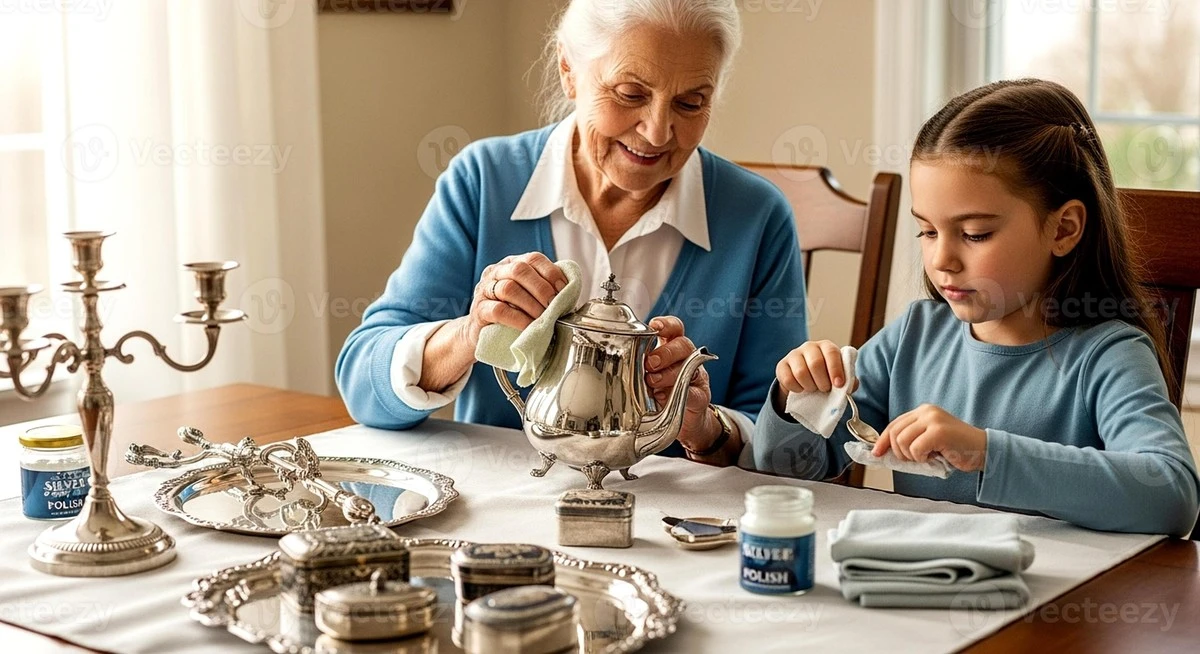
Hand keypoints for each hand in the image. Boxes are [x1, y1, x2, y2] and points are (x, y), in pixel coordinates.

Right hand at [456, 252, 568, 349]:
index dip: (550, 272)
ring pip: (508, 288)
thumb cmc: (512, 314)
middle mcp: (496, 272)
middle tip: (553, 305)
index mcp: (512, 264)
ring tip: (543, 318)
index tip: (564, 289)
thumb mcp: (528, 297)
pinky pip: (498, 310)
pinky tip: (528, 327)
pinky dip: (518, 318)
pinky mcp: (479, 310)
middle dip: (541, 288)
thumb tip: (570, 295)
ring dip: (531, 304)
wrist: (483, 335)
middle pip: (519, 269)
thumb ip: (544, 291)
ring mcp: (485, 290)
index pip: (533, 258)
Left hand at [644, 316, 714, 449]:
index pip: (674, 328)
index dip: (666, 324)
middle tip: (649, 363)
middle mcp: (685, 359)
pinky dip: (680, 394)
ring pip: (689, 367)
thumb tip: (615, 363)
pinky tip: (663, 398)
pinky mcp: (700, 397)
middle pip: (683, 345)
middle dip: (665, 352)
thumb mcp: (645, 376)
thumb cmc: (658, 394)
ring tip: (652, 381)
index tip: (655, 325)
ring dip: (670, 373)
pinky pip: (694, 392)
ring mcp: (695, 377)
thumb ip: (636, 367)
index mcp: (671, 348)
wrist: (682, 421)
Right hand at [773, 340, 853, 406]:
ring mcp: (794, 355)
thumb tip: (850, 385)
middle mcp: (809, 346)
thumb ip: (848, 380)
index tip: (839, 384)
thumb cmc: (825, 376)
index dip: (835, 369)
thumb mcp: (838, 376)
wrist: (805, 380)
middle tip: (825, 389)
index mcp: (826, 346)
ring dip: (810, 386)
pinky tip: (802, 389)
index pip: (831, 352)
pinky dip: (797, 388)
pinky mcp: (782, 365)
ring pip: (801, 372)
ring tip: (813, 389)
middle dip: (822, 381)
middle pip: (815, 363)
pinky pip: (788, 379)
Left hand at [873, 404, 987, 471]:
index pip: (894, 424)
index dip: (883, 440)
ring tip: (927, 456)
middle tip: (914, 459)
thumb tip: (884, 451)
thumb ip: (910, 440)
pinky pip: (915, 449)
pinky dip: (921, 458)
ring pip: (902, 441)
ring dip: (911, 456)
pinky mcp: (938, 431)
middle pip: (894, 433)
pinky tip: (934, 457)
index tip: (877, 453)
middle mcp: (926, 411)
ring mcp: (933, 419)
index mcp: (922, 411)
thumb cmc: (956, 449)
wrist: (983, 450)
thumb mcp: (928, 440)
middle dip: (899, 452)